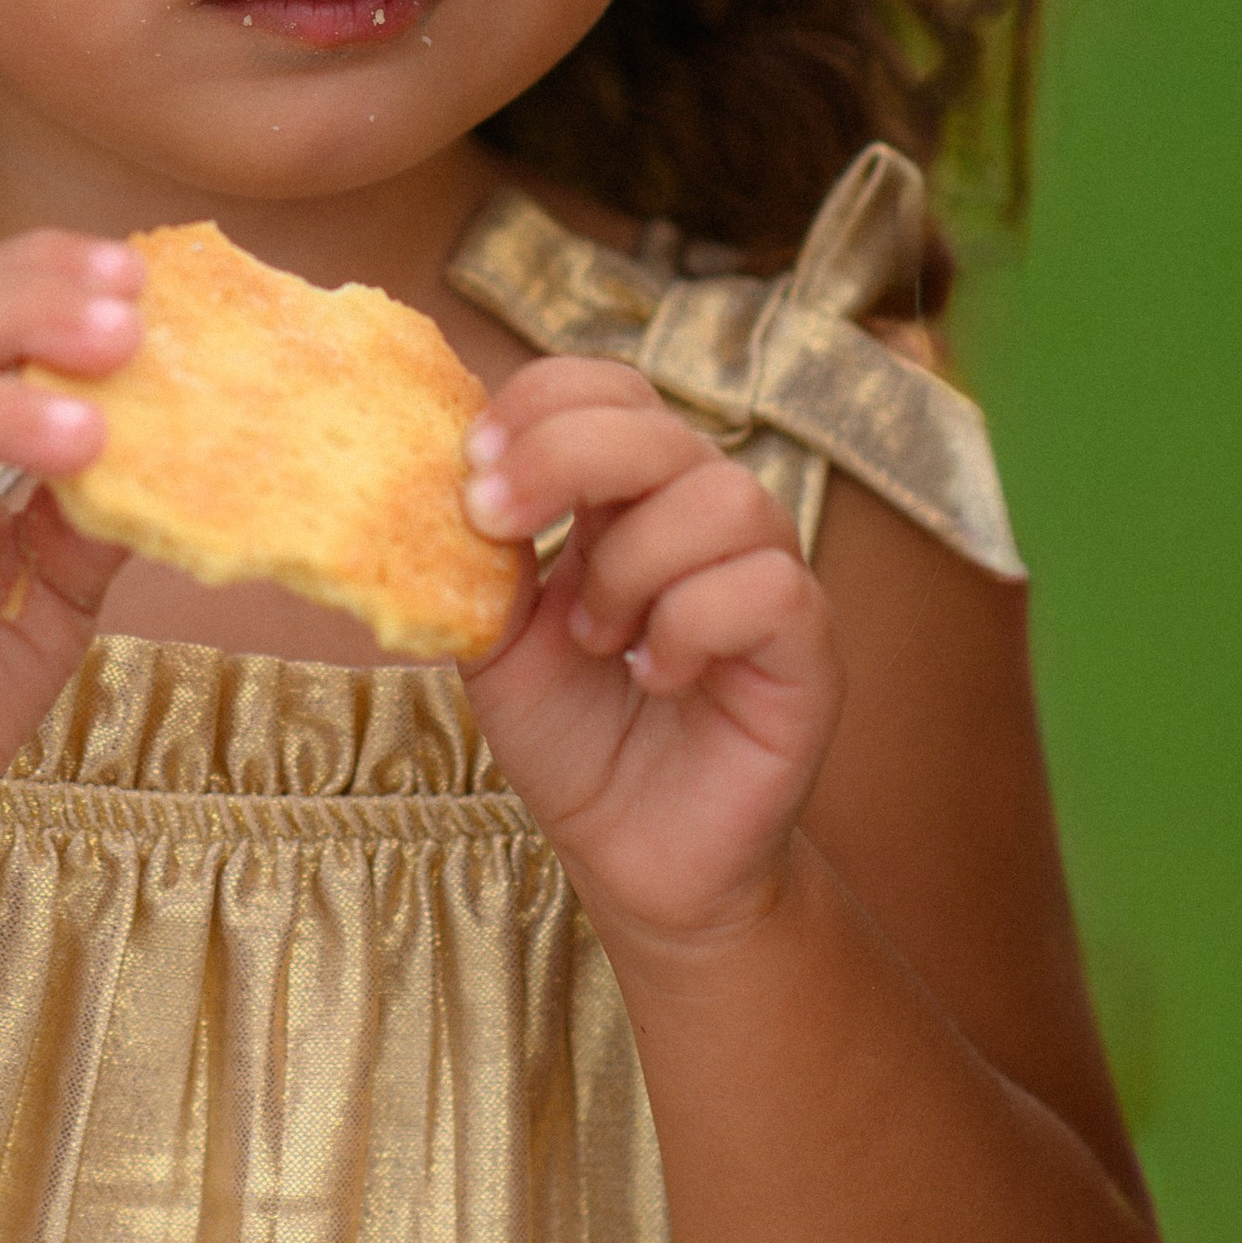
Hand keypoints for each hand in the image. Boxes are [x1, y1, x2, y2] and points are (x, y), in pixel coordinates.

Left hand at [458, 358, 841, 946]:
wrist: (631, 853)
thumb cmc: (571, 735)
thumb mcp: (496, 637)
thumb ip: (478, 559)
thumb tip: (432, 480)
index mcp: (628, 495)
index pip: (607, 388)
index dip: (542, 403)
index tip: (471, 464)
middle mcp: (704, 516)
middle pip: (660, 423)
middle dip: (564, 455)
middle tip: (496, 518)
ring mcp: (766, 573)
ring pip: (723, 496)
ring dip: (632, 565)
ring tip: (596, 637)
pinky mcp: (809, 646)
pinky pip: (767, 586)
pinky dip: (690, 625)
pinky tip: (654, 674)